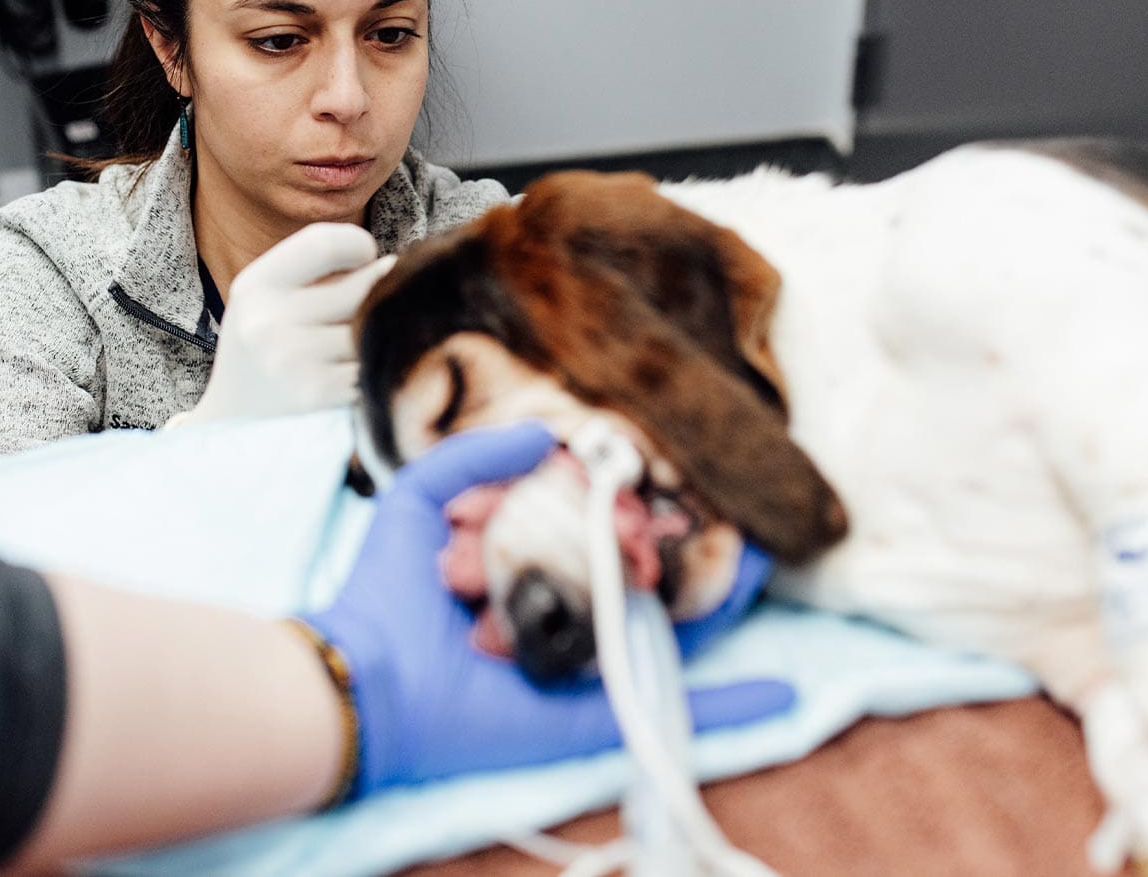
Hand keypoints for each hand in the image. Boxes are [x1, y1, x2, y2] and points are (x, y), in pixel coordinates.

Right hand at [176, 223, 396, 426]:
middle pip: (360, 286)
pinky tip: (356, 369)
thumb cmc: (265, 344)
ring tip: (361, 336)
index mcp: (256, 285)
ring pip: (370, 327)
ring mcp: (292, 360)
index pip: (324, 243)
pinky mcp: (316, 394)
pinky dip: (372, 364)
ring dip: (376, 330)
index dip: (358, 245)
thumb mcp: (269, 297)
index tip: (365, 257)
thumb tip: (394, 265)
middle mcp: (268, 320)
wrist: (235, 419)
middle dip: (378, 290)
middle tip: (378, 297)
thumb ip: (319, 271)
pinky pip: (369, 364)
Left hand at [303, 422, 793, 796]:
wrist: (363, 678)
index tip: (666, 479)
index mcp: (524, 572)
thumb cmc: (385, 592)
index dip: (633, 508)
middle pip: (640, 581)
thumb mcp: (419, 499)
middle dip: (680, 547)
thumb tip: (548, 432)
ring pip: (664, 632)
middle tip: (721, 514)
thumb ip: (475, 456)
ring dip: (718, 603)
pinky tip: (783, 690)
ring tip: (763, 565)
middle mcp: (558, 618)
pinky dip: (731, 707)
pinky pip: (662, 708)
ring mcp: (579, 668)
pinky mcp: (586, 714)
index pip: (594, 536)